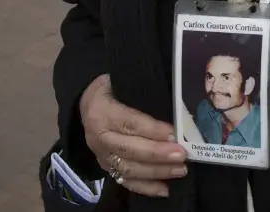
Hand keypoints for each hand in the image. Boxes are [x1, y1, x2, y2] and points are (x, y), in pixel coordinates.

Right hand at [80, 75, 186, 197]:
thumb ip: (145, 90)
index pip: (130, 123)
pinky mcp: (106, 167)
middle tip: (182, 155)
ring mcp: (101, 155)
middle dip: (158, 154)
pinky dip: (145, 187)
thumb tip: (176, 101)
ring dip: (157, 171)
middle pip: (129, 149)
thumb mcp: (123, 80)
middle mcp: (99, 137)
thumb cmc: (114, 87)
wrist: (87, 101)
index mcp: (102, 112)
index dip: (152, 130)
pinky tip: (165, 189)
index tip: (174, 134)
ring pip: (128, 168)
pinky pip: (125, 181)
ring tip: (180, 169)